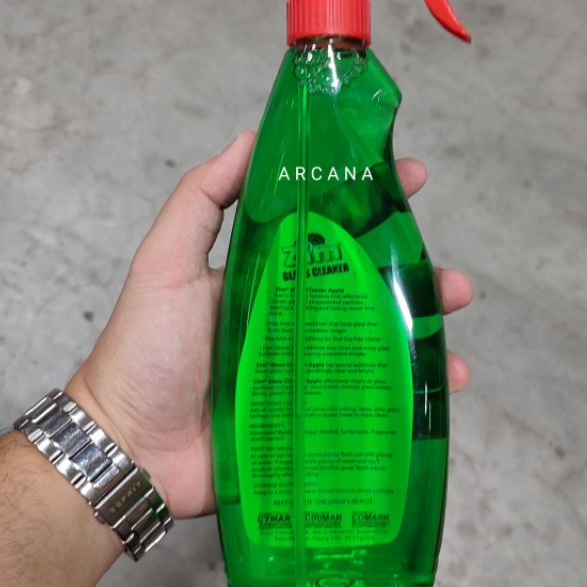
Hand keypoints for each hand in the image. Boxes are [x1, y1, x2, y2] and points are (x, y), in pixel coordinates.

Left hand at [68, 132, 472, 518]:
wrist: (132, 447)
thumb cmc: (144, 350)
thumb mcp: (166, 262)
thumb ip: (202, 200)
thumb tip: (249, 139)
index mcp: (268, 276)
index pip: (329, 229)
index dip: (371, 202)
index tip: (411, 179)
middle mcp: (294, 318)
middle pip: (368, 288)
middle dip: (418, 276)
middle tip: (454, 280)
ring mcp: (307, 370)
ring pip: (379, 342)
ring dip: (425, 331)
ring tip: (454, 329)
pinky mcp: (313, 418)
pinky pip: (371, 401)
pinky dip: (411, 394)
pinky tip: (443, 385)